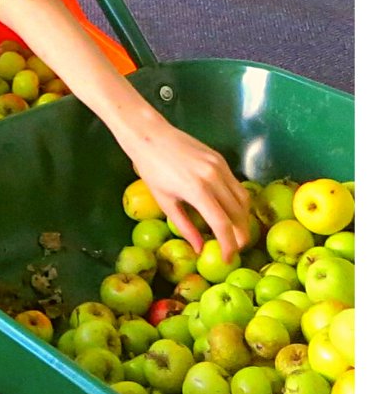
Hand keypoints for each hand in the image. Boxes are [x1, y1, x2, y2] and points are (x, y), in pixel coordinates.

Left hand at [124, 122, 250, 262]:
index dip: (228, 244)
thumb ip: (184, 225)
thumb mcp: (164, 200)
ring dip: (243, 217)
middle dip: (240, 234)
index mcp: (197, 190)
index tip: (228, 258)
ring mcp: (220, 166)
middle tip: (235, 247)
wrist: (150, 135)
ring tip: (235, 231)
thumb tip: (199, 247)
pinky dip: (238, 200)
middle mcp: (214, 177)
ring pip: (243, 198)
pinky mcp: (221, 159)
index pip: (222, 224)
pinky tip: (230, 209)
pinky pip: (236, 184)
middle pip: (238, 213)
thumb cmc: (151, 169)